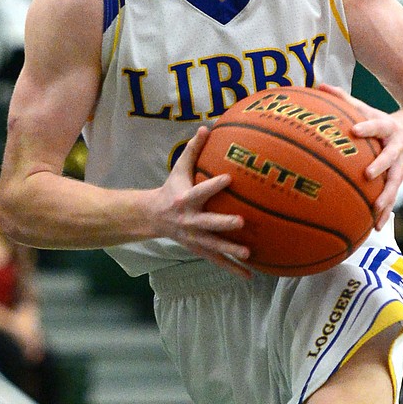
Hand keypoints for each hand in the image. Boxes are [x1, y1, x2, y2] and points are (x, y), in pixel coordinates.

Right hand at [156, 126, 251, 276]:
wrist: (153, 217)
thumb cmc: (172, 188)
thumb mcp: (178, 169)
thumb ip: (193, 150)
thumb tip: (207, 127)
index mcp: (185, 199)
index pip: (201, 191)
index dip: (214, 185)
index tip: (230, 178)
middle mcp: (189, 220)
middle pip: (207, 223)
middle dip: (223, 224)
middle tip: (241, 221)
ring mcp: (194, 237)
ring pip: (213, 245)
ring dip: (230, 250)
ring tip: (248, 253)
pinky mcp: (198, 249)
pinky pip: (217, 260)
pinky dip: (232, 269)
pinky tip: (249, 276)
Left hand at [318, 84, 402, 229]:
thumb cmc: (378, 120)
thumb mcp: (365, 107)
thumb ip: (343, 98)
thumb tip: (319, 85)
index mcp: (387, 128)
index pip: (376, 125)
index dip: (367, 126)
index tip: (355, 130)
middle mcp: (396, 148)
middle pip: (391, 158)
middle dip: (380, 166)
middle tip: (367, 175)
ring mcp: (400, 166)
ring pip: (395, 183)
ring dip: (386, 198)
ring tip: (375, 211)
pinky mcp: (397, 180)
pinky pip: (391, 197)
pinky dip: (385, 212)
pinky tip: (376, 227)